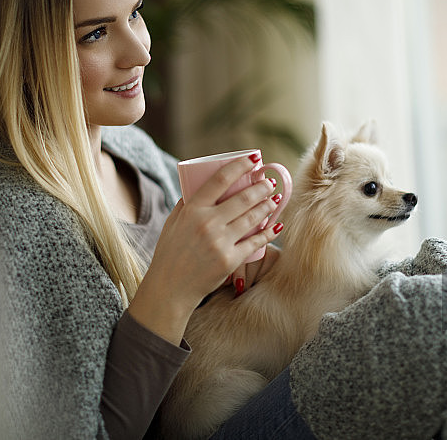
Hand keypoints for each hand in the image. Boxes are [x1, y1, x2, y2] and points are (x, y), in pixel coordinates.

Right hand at [129, 155, 283, 343]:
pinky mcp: (230, 259)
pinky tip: (276, 224)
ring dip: (268, 205)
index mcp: (192, 210)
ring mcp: (220, 242)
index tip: (253, 159)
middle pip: (243, 198)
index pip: (220, 180)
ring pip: (252, 217)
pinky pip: (255, 242)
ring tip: (274, 198)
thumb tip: (199, 187)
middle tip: (270, 182)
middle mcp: (207, 223)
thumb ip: (186, 204)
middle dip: (262, 187)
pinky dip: (269, 232)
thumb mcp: (172, 223)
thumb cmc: (170, 253)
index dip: (240, 166)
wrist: (170, 288)